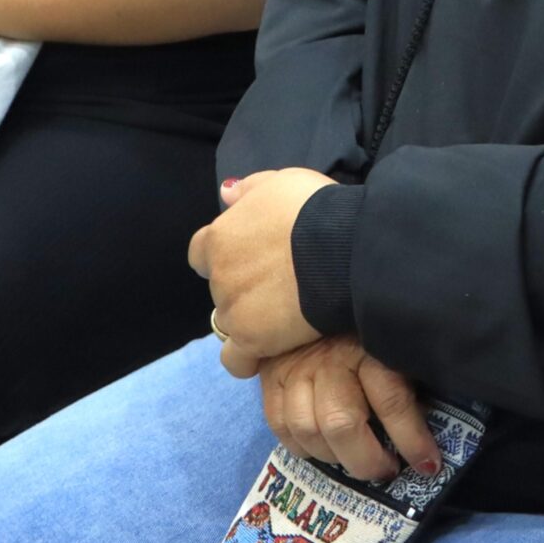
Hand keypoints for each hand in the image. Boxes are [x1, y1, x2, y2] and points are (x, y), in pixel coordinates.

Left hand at [190, 169, 333, 375]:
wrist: (341, 248)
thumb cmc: (315, 209)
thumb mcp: (281, 182)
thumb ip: (249, 189)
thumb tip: (225, 193)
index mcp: (220, 237)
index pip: (201, 253)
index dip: (224, 255)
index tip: (250, 256)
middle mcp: (219, 275)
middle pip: (222, 287)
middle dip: (244, 285)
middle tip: (281, 281)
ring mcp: (232, 309)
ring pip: (230, 321)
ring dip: (250, 318)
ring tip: (286, 314)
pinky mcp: (251, 339)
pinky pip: (236, 360)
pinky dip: (247, 358)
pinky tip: (267, 351)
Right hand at [256, 336, 439, 483]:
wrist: (318, 290)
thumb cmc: (372, 324)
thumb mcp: (396, 342)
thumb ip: (408, 374)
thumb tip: (430, 418)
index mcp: (369, 345)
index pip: (391, 400)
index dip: (411, 440)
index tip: (428, 464)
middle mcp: (329, 358)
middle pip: (340, 424)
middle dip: (367, 460)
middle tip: (387, 469)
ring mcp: (296, 367)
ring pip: (307, 429)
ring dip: (334, 457)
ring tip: (355, 460)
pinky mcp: (271, 375)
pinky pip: (279, 423)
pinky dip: (300, 446)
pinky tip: (321, 449)